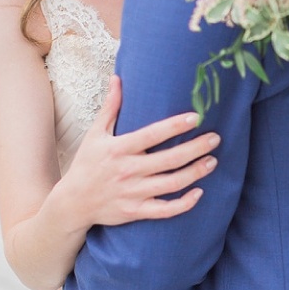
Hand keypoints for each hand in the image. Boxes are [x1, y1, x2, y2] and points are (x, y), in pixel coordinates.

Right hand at [59, 75, 218, 228]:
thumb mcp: (95, 133)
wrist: (73, 201)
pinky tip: (199, 192)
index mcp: (119, 148)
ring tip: (213, 161)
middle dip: (195, 149)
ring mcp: (133, 192)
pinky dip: (184, 204)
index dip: (175, 125)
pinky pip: (164, 210)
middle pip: (169, 159)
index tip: (197, 117)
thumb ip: (111, 107)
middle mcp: (128, 170)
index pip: (152, 134)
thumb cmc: (87, 163)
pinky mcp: (135, 211)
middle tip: (215, 139)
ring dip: (196, 173)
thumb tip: (118, 78)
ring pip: (171, 184)